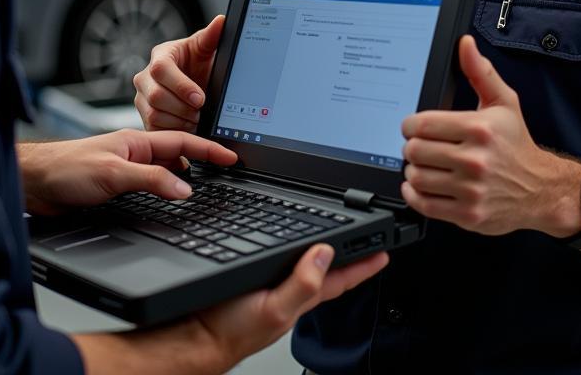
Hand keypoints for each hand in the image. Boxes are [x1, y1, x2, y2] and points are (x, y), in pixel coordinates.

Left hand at [16, 129, 236, 215]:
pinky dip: (164, 190)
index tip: (232, 156)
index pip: (182, 141)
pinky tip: (168, 199)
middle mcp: (132, 154)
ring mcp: (124, 169)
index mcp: (136, 142)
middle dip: (202, 161)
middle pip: (176, 155)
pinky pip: (149, 186)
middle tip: (226, 172)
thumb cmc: (65, 169)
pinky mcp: (114, 187)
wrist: (33, 183)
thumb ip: (150, 179)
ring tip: (205, 186)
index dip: (209, 149)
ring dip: (183, 177)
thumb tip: (185, 188)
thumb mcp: (114, 175)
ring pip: (163, 172)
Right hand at [133, 14, 222, 131]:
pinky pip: (154, 129)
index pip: (161, 69)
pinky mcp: (144, 118)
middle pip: (156, 96)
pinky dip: (174, 131)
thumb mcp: (206, 51)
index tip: (200, 98)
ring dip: (180, 121)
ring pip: (154, 115)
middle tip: (202, 111)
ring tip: (197, 118)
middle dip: (183, 107)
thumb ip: (212, 37)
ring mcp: (142, 98)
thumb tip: (221, 21)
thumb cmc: (199, 66)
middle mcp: (145, 77)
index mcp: (160, 56)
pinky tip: (188, 126)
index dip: (181, 85)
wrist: (196, 85)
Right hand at [189, 244, 388, 370]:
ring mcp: (272, 289)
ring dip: (321, 254)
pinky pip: (282, 266)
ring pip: (305, 267)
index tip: (385, 252)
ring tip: (338, 244)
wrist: (195, 337)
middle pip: (327, 273)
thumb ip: (301, 284)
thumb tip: (324, 254)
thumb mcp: (272, 308)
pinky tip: (290, 252)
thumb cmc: (230, 331)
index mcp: (300, 297)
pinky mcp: (254, 284)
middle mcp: (289, 292)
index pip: (340, 279)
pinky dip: (291, 255)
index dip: (363, 265)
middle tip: (368, 242)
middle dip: (347, 257)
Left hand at [400, 35, 580, 235]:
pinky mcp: (468, 215)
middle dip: (412, 147)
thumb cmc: (517, 144)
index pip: (421, 124)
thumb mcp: (503, 103)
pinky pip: (423, 204)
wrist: (543, 189)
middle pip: (415, 150)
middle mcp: (474, 161)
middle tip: (420, 146)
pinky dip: (414, 194)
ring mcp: (471, 190)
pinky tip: (422, 184)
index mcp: (478, 129)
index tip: (413, 127)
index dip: (409, 125)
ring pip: (416, 177)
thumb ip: (480, 72)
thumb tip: (465, 44)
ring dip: (413, 170)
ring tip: (424, 164)